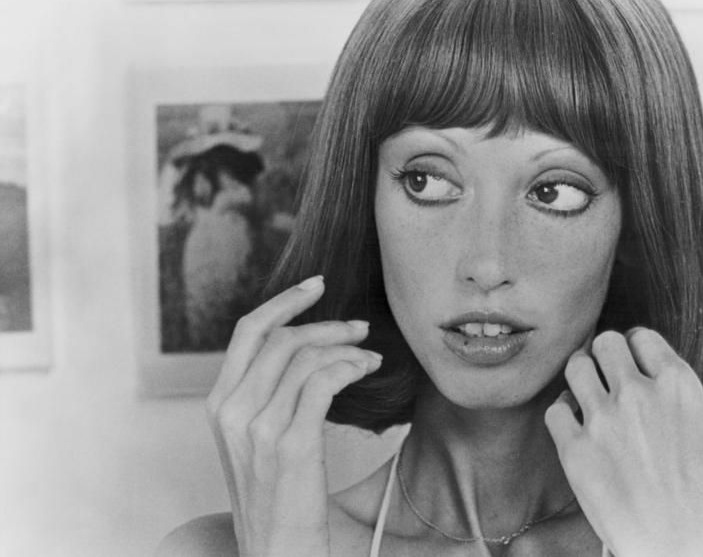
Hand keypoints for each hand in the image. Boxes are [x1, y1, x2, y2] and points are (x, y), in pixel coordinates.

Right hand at [206, 275, 381, 556]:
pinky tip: (365, 371)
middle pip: (281, 337)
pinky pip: (323, 381)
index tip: (318, 284)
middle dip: (326, 324)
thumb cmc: (277, 497)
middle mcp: (231, 410)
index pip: (248, 330)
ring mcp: (257, 427)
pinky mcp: (290, 444)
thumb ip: (267, 394)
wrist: (277, 553)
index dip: (284, 300)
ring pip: (305, 355)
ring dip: (346, 348)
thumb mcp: (256, 440)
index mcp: (220, 403)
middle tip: (360, 328)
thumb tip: (306, 349)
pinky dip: (349, 367)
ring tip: (369, 357)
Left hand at [545, 329, 702, 556]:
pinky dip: (562, 415)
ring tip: (586, 395)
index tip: (629, 360)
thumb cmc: (694, 494)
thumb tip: (636, 370)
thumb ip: (665, 393)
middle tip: (603, 373)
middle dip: (602, 354)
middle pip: (605, 342)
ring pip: (575, 366)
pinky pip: (555, 410)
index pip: (642, 337)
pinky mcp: (575, 448)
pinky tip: (574, 427)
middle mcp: (640, 394)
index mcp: (678, 386)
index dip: (632, 347)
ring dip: (579, 377)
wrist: (678, 543)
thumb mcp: (695, 426)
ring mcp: (605, 419)